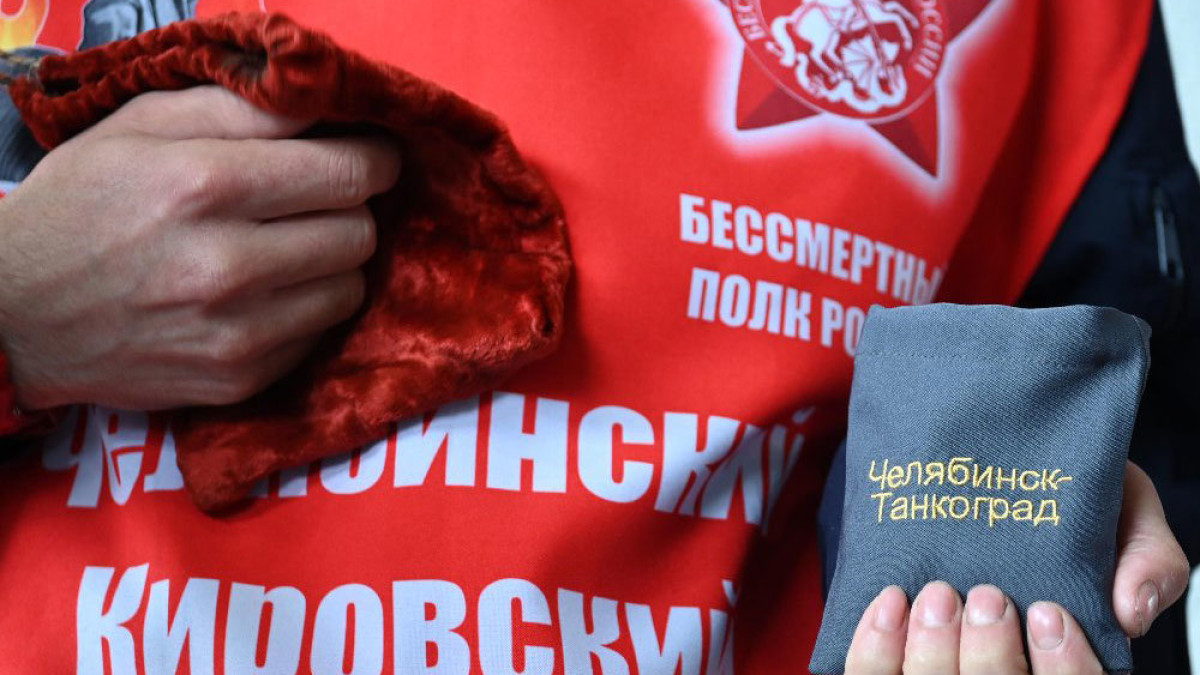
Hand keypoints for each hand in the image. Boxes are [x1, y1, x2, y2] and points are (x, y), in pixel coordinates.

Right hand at [0, 86, 400, 409]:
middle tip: (319, 200)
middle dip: (350, 208)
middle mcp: (228, 266)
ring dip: (333, 262)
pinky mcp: (240, 379)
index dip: (373, 159)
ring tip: (288, 246)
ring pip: (350, 287)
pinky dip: (305, 308)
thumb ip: (241, 110)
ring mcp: (237, 333)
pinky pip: (319, 335)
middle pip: (360, 232)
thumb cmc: (82, 205)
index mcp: (205, 186)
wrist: (17, 314)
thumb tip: (328, 107)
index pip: (348, 172)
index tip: (371, 156)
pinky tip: (263, 292)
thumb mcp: (141, 126)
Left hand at [844, 462, 1189, 673]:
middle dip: (990, 659)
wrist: (1002, 456)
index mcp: (1066, 652)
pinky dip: (875, 649)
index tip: (1049, 612)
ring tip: (935, 596)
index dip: (1066, 667)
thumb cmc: (1067, 494)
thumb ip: (1149, 556)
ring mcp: (949, 662)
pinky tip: (888, 605)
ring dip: (931, 655)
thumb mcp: (1127, 511)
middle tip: (985, 597)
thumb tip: (1131, 613)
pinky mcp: (895, 650)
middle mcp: (1009, 664)